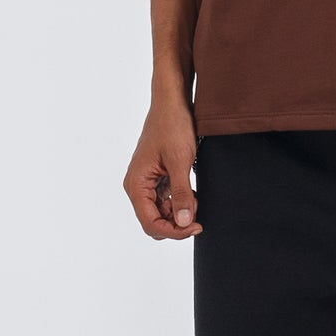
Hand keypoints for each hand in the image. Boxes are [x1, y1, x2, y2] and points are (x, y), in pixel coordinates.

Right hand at [124, 98, 200, 237]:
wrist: (172, 104)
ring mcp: (147, 183)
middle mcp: (137, 186)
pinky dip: (180, 202)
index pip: (150, 223)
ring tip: (196, 199)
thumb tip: (184, 222)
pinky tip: (193, 194)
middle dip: (176, 224)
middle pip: (154, 222)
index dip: (173, 231)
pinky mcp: (157, 178)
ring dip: (179, 213)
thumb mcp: (181, 161)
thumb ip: (182, 194)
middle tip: (198, 216)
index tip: (195, 226)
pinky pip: (166, 201)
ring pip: (161, 213)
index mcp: (136, 184)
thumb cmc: (172, 126)